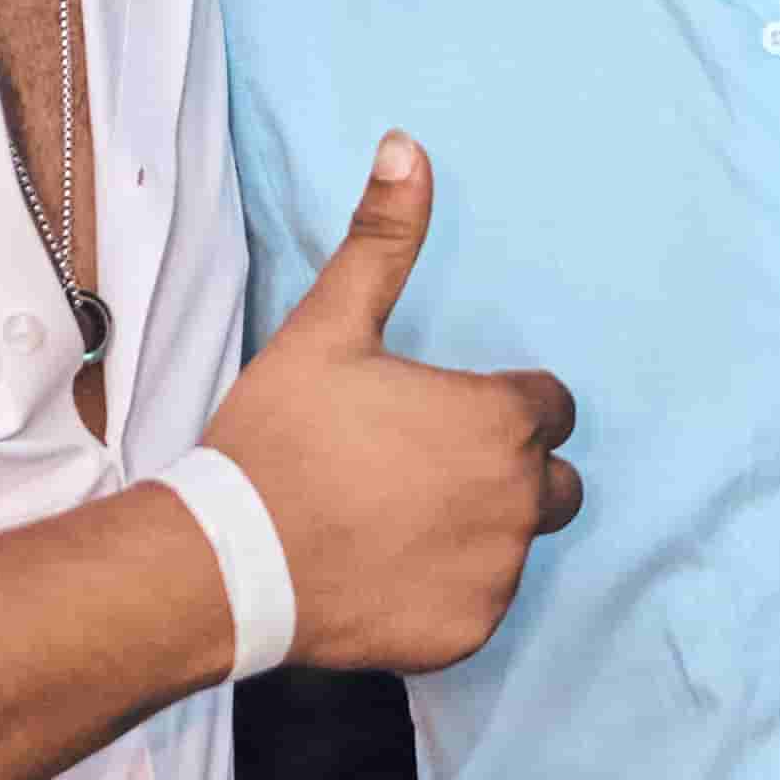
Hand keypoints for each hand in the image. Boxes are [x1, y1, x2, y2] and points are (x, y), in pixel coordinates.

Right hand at [205, 133, 581, 675]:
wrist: (227, 561)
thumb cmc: (279, 437)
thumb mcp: (328, 328)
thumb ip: (382, 242)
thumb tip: (408, 146)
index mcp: (500, 420)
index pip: (548, 406)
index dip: (499, 405)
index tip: (437, 416)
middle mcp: (519, 499)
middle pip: (552, 479)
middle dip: (506, 470)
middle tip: (419, 470)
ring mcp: (498, 572)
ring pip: (517, 543)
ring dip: (477, 530)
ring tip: (393, 521)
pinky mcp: (471, 632)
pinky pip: (481, 602)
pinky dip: (448, 589)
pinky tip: (384, 571)